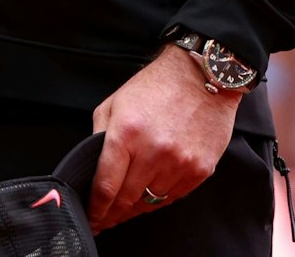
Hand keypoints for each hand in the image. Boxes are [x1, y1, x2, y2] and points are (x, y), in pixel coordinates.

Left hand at [89, 47, 242, 232]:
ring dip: (136, 207)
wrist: (202, 74)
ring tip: (128, 204)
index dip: (96, 210)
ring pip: (150, 203)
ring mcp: (179, 163)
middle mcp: (153, 152)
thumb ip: (100, 137)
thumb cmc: (156, 86)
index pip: (105, 188)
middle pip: (126, 201)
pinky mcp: (200, 170)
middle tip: (105, 220)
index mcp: (126, 134)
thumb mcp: (115, 103)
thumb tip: (93, 171)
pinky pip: (174, 197)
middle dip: (112, 215)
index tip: (92, 219)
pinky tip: (153, 191)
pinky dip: (160, 198)